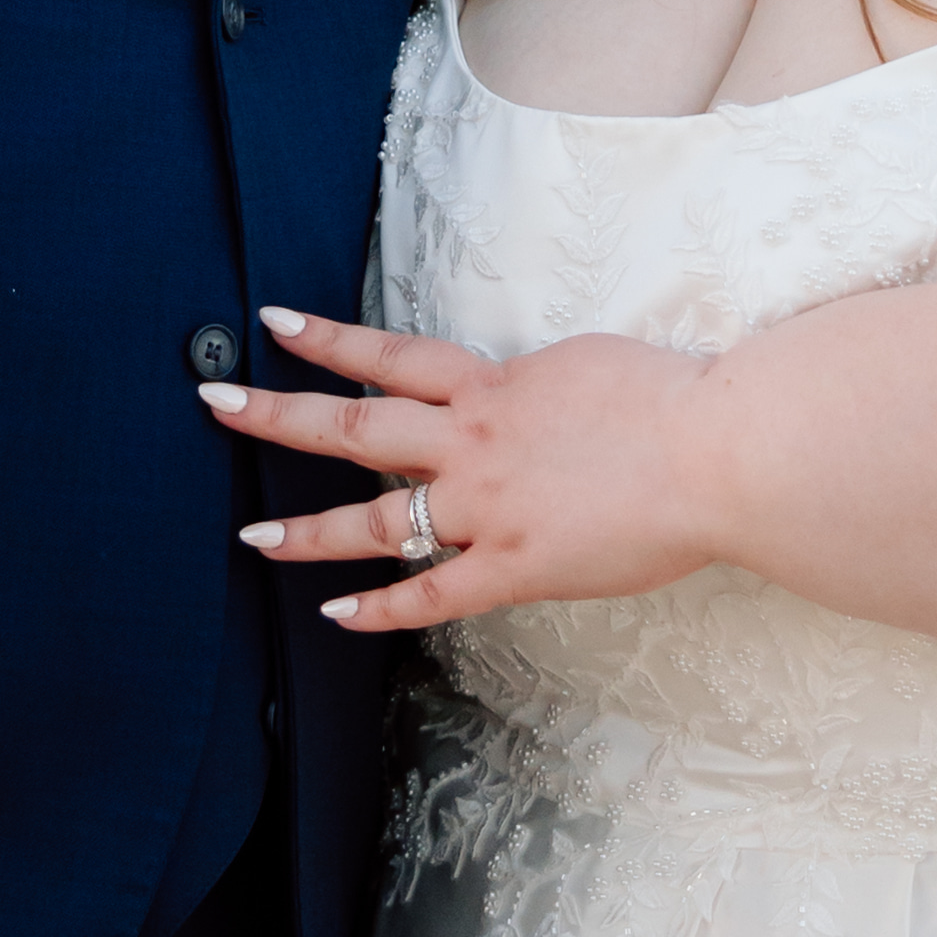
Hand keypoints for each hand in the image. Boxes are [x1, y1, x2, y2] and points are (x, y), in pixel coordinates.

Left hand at [198, 312, 718, 633]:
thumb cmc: (675, 400)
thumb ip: (538, 385)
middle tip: (217, 403)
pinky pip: (430, 594)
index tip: (274, 323)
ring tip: (251, 536)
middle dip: (278, 416)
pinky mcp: (514, 567)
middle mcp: (472, 441)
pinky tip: (337, 613)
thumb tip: (524, 394)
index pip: (391, 355)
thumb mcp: (587, 365)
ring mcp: (486, 507)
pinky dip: (379, 607)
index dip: (328, 340)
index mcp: (493, 386)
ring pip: (374, 517)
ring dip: (306, 529)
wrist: (719, 452)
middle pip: (354, 426)